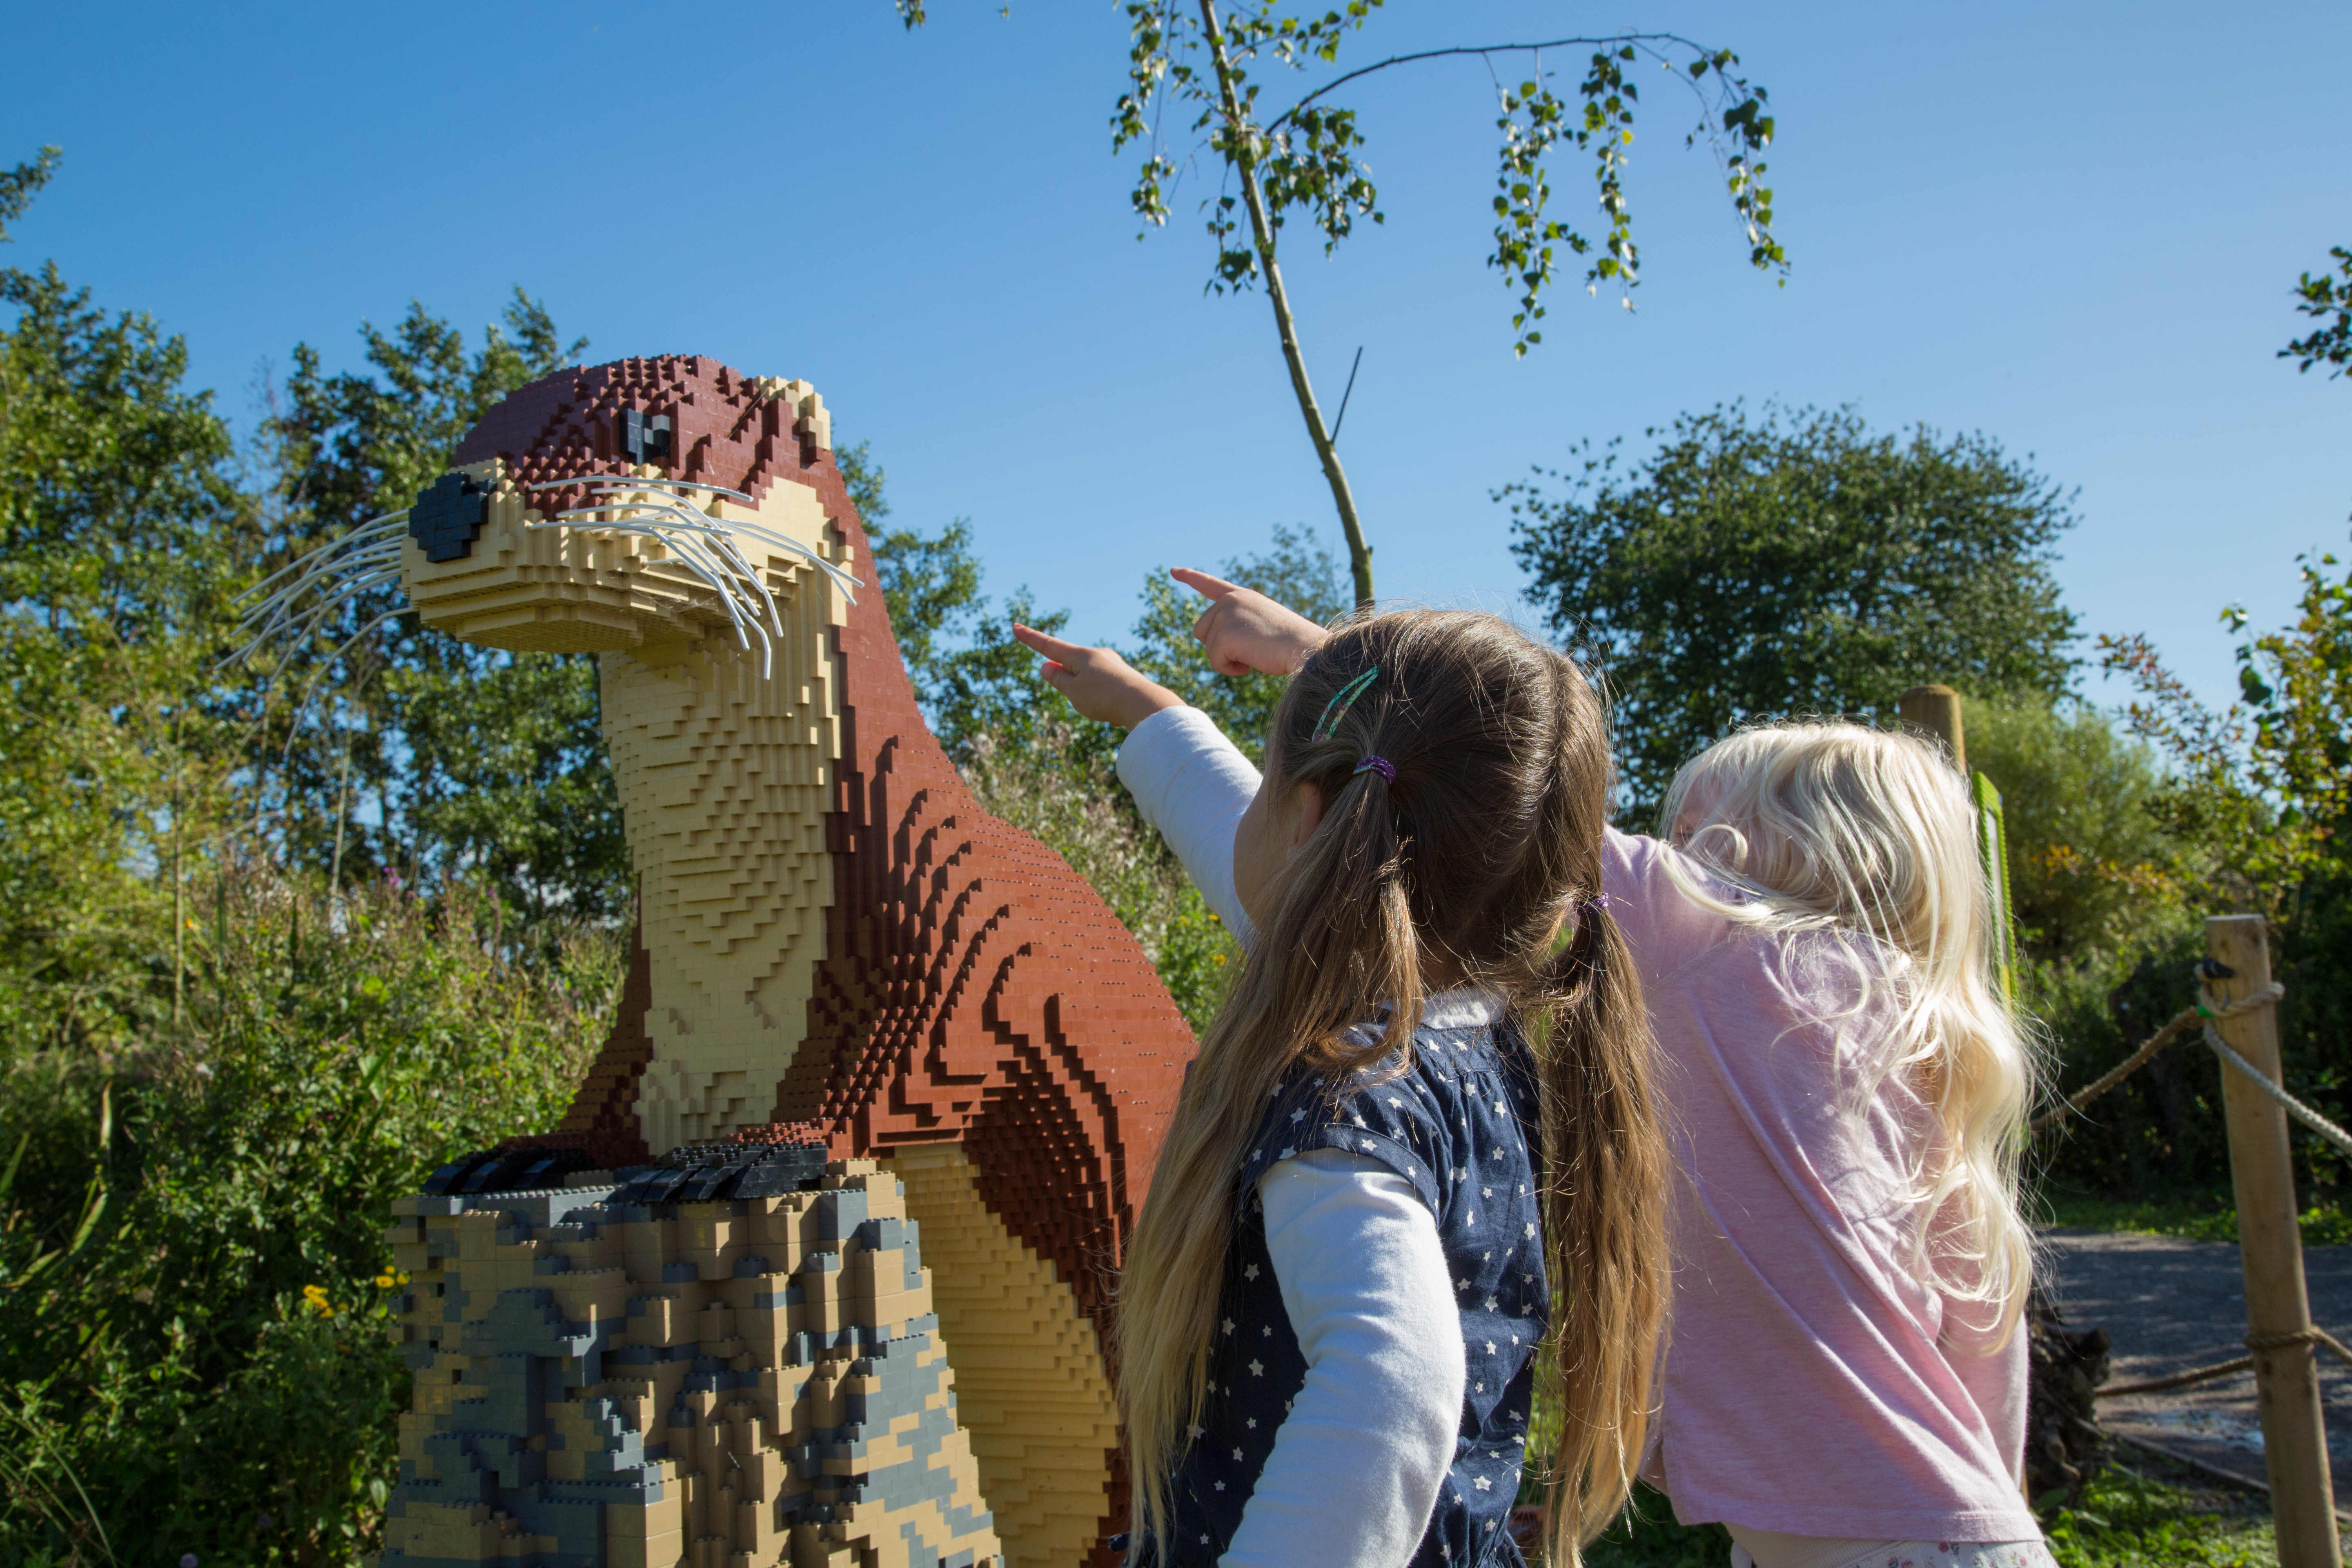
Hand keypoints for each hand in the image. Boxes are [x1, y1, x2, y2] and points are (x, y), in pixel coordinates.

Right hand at [1012, 624, 1183, 729]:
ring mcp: (1112, 665)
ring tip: (1100, 707)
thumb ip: (1057, 679)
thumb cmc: (1104, 698)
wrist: (1144, 705)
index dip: (1030, 638)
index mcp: (1080, 655)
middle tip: (1079, 698)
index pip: (1048, 645)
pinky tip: (1112, 710)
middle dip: (1067, 680)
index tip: (1015, 626)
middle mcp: (1098, 655)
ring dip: (1085, 694)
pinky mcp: (1123, 677)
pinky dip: (1100, 698)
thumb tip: (1046, 667)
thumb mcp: (1073, 691)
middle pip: (1070, 664)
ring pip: (1087, 679)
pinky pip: (1103, 688)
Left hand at [1173, 568, 1328, 677]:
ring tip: (1254, 655)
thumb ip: (1239, 624)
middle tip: (1249, 650)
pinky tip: (1250, 664)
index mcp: (1241, 596)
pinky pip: (1215, 662)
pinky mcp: (1224, 634)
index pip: (1210, 584)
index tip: (1173, 571)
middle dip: (1219, 646)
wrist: (1305, 648)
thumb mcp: (1262, 624)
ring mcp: (1225, 615)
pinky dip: (1230, 669)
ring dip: (1227, 659)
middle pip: (1201, 630)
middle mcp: (1230, 601)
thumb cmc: (1290, 642)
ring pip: (1207, 648)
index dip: (1191, 577)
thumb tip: (1216, 640)